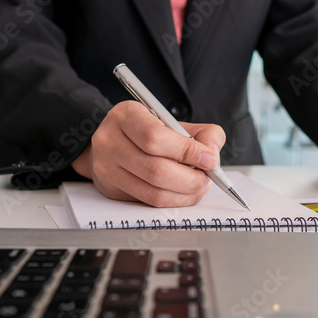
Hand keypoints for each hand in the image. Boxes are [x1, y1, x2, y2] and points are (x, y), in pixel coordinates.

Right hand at [72, 101, 226, 207]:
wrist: (115, 142)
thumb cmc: (148, 132)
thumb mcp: (174, 122)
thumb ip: (203, 132)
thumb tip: (212, 152)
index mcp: (126, 115)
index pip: (156, 138)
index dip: (187, 152)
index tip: (209, 160)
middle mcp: (110, 140)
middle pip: (155, 170)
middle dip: (190, 179)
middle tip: (207, 178)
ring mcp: (106, 167)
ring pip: (153, 191)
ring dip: (185, 194)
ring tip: (199, 186)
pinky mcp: (110, 188)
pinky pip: (148, 202)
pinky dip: (173, 200)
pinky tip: (183, 193)